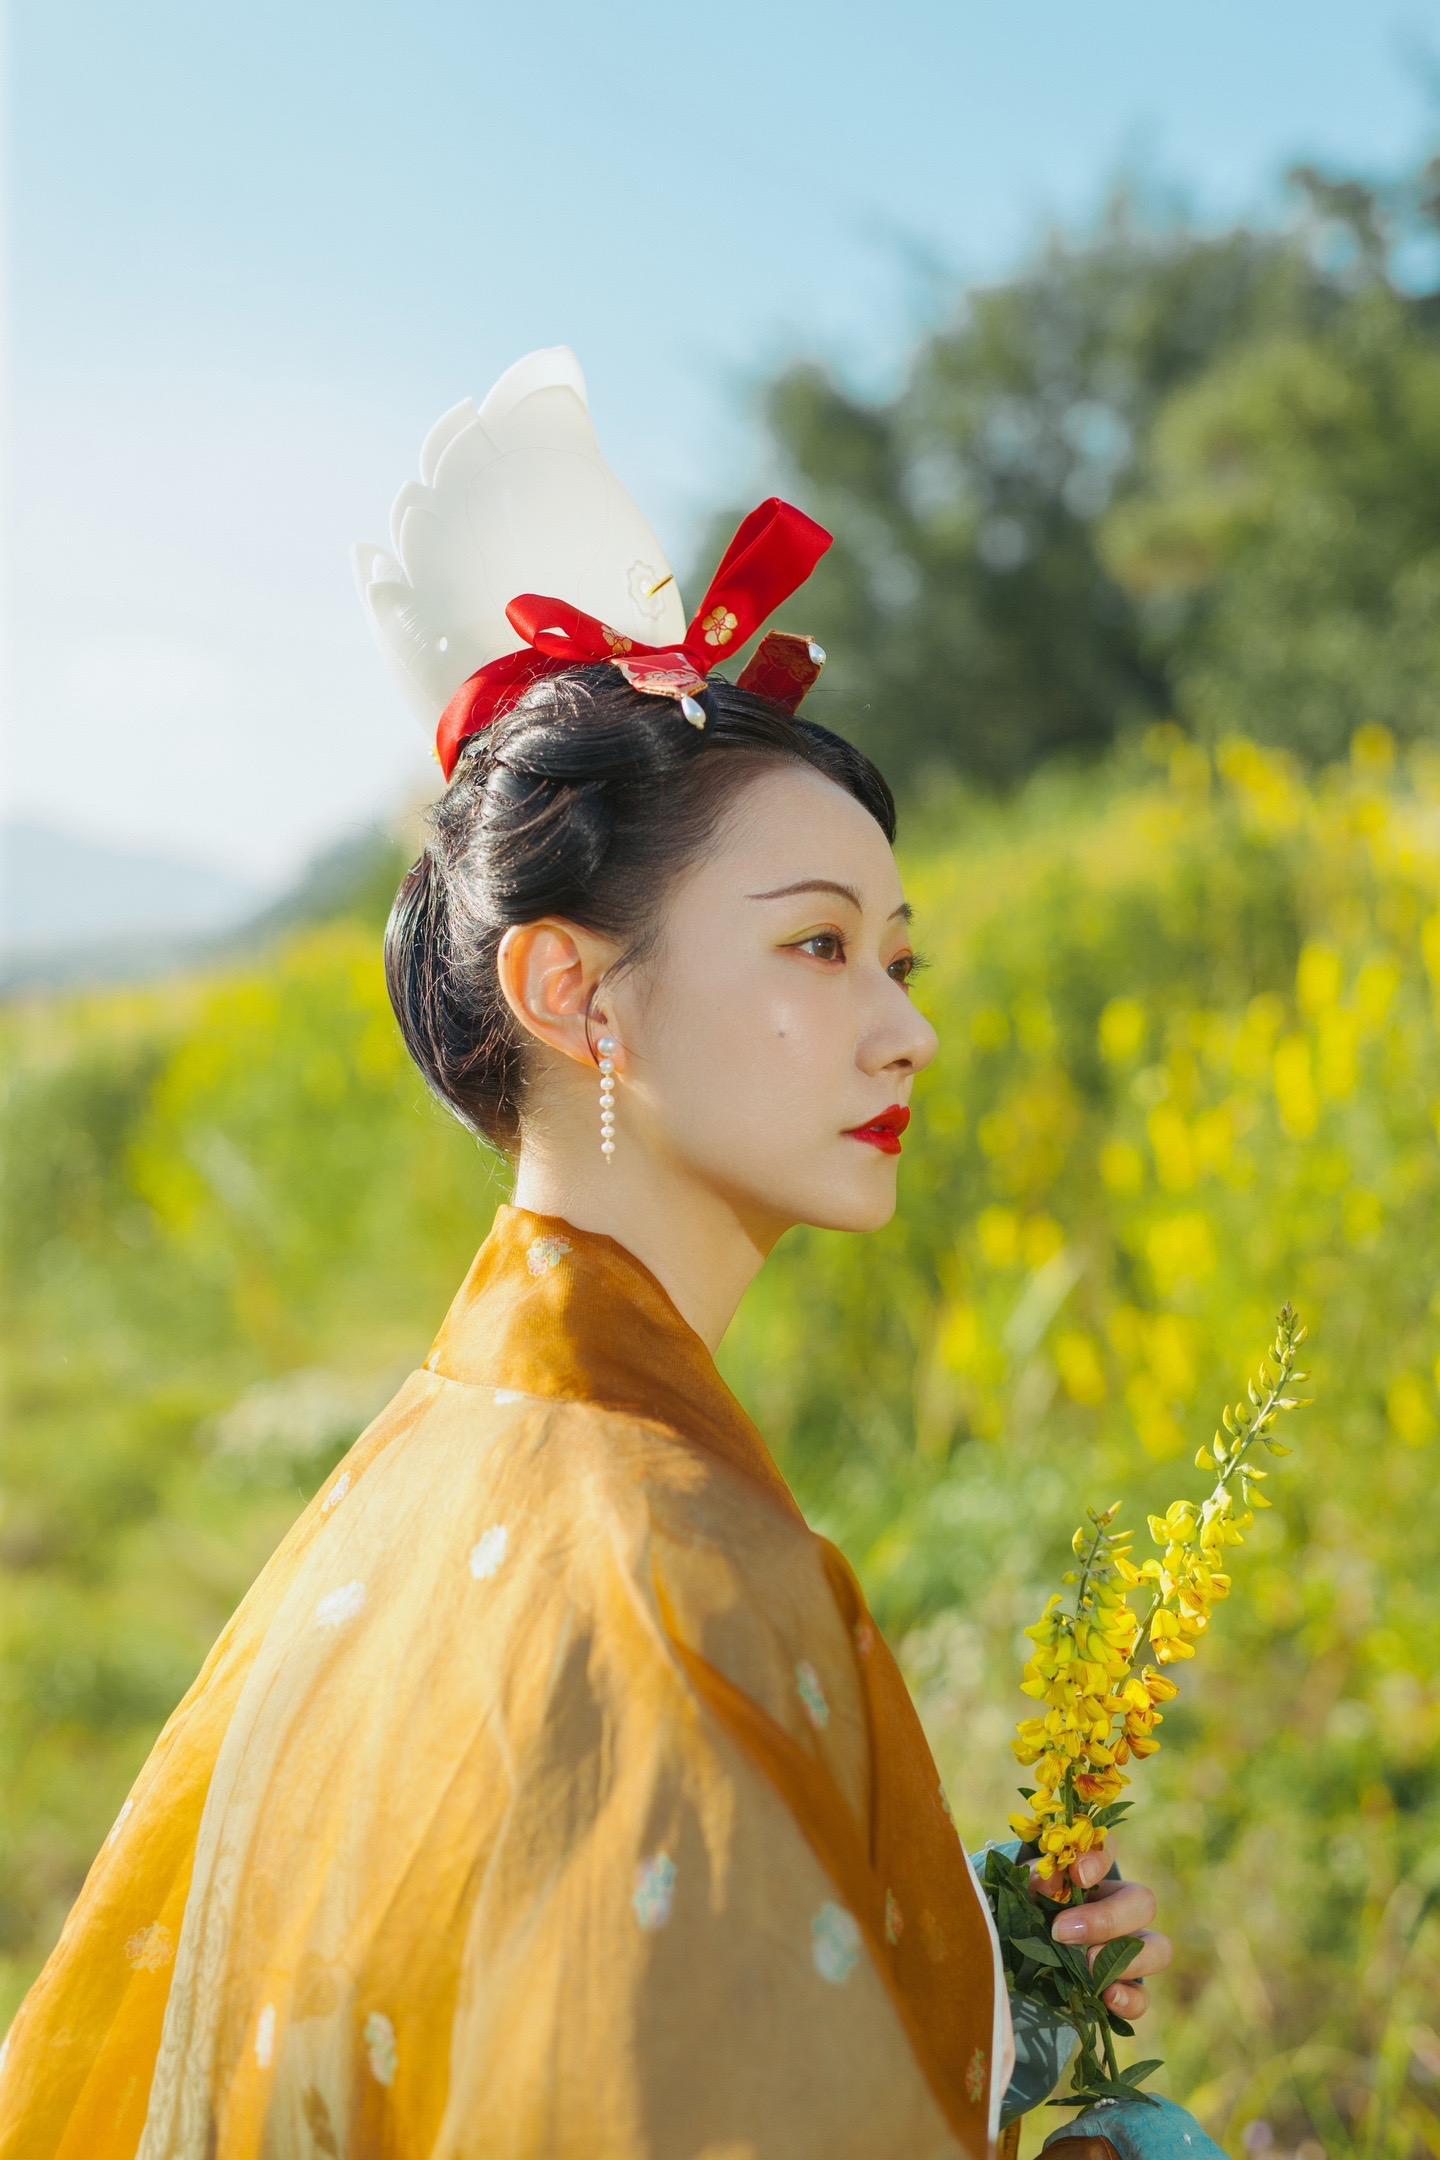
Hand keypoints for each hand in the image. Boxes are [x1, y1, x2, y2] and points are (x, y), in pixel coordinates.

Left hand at [1025, 1843, 1172, 2021]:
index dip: (1100, 1860)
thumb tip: (1049, 1878)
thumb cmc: (1023, 1909)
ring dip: (1128, 1958)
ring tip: (1088, 1966)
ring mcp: (1128, 1951)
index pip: (1111, 1851)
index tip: (1077, 1874)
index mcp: (1093, 1875)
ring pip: (1159, 1948)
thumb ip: (1035, 1880)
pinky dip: (1129, 1999)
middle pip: (1143, 1902)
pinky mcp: (1124, 1990)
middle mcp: (1119, 1908)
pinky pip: (1143, 1998)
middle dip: (1106, 1918)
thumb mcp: (1024, 1891)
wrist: (1014, 1954)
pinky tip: (1107, 1996)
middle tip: (1063, 1932)